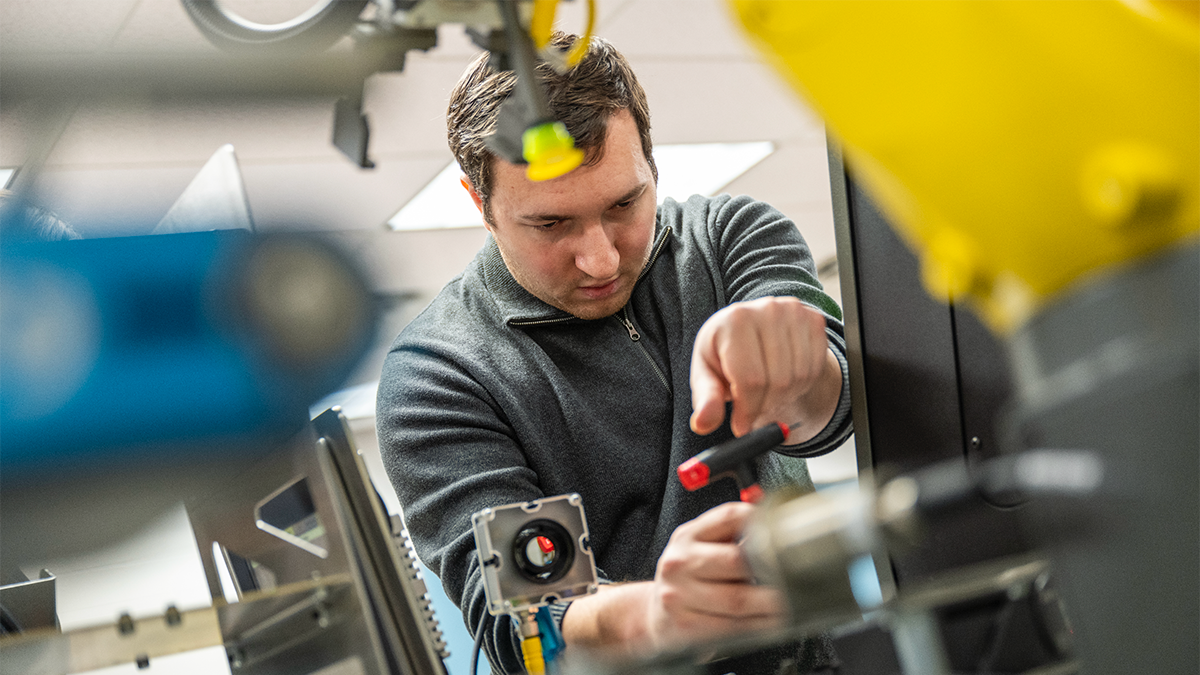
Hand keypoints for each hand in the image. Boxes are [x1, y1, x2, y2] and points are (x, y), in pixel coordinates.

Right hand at [644, 501, 784, 650]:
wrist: (655, 618)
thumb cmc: (687, 582)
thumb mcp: (700, 549)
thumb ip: (731, 536)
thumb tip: (777, 529)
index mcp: (687, 536)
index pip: (729, 517)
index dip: (761, 523)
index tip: (785, 534)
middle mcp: (679, 562)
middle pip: (736, 560)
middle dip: (771, 571)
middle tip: (797, 576)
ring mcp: (679, 595)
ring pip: (737, 598)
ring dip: (771, 604)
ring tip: (791, 604)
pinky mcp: (686, 626)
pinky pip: (731, 626)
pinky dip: (758, 626)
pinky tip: (771, 623)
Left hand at [690, 296, 840, 443]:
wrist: (749, 329)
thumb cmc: (724, 353)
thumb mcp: (707, 374)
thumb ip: (706, 399)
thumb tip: (702, 423)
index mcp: (735, 320)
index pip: (750, 378)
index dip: (748, 410)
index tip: (742, 427)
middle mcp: (768, 310)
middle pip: (778, 381)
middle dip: (765, 406)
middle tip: (754, 410)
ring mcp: (794, 313)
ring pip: (798, 378)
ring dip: (783, 397)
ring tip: (765, 391)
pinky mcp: (814, 320)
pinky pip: (815, 369)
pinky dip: (801, 385)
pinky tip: (783, 379)